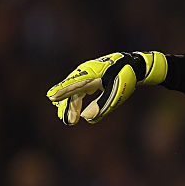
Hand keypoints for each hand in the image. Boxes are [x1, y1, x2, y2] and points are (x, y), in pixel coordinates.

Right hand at [46, 51, 166, 124]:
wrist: (132, 65)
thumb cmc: (126, 78)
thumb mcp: (117, 94)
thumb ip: (103, 106)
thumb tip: (87, 118)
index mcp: (94, 73)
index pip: (75, 84)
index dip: (63, 91)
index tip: (52, 97)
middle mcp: (86, 72)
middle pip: (72, 90)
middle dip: (68, 105)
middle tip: (68, 121)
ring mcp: (86, 75)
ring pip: (74, 91)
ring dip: (71, 106)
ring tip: (69, 120)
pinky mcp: (88, 79)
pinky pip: (78, 91)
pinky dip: (75, 101)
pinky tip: (72, 112)